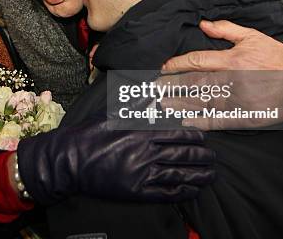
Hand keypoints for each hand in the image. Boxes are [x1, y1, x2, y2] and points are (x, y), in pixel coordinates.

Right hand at [17, 118, 214, 205]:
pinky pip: (167, 193)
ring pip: (179, 174)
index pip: (177, 133)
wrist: (69, 160)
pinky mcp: (136, 191)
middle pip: (183, 154)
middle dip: (202, 156)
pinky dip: (184, 191)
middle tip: (213, 157)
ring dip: (199, 175)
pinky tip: (193, 190)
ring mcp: (141, 173)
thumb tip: (153, 89)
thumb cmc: (90, 134)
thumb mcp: (112, 113)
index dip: (194, 136)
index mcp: (141, 131)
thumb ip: (136, 104)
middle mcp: (145, 152)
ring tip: (211, 175)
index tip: (203, 138)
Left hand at [160, 20, 282, 129]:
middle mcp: (233, 80)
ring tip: (164, 104)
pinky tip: (186, 121)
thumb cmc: (277, 57)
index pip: (197, 61)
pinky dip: (201, 121)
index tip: (162, 68)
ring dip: (181, 103)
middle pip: (195, 83)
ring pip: (203, 102)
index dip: (177, 65)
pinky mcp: (247, 116)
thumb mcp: (253, 37)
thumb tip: (203, 23)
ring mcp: (239, 100)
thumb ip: (226, 30)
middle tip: (155, 88)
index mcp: (232, 60)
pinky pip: (220, 120)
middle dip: (173, 85)